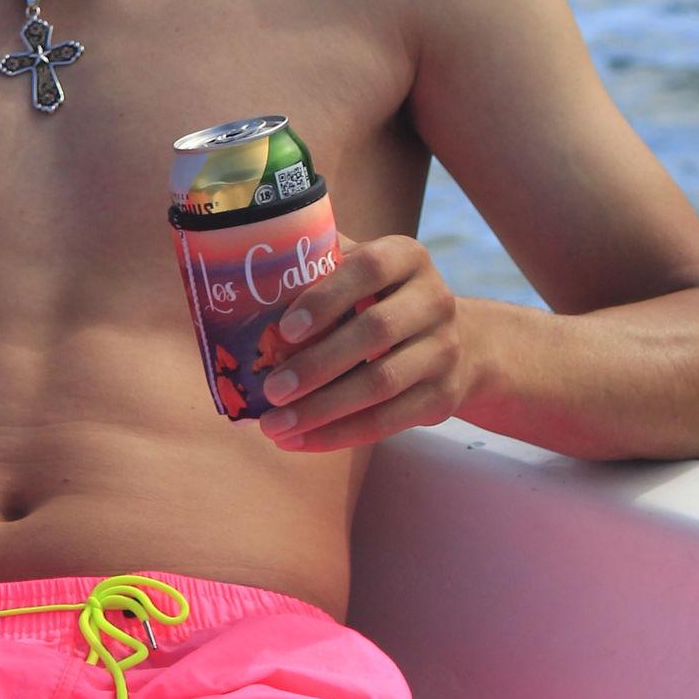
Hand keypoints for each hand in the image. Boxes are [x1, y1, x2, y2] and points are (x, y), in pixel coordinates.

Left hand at [257, 233, 470, 450]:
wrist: (459, 342)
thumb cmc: (379, 300)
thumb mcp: (357, 272)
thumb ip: (314, 266)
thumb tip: (239, 274)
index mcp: (406, 258)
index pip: (369, 269)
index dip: (326, 298)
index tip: (285, 329)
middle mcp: (434, 300)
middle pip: (375, 332)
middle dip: (317, 365)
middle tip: (270, 389)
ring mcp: (443, 350)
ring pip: (381, 383)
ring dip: (322, 409)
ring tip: (274, 426)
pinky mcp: (443, 395)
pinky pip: (389, 420)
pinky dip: (340, 434)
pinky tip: (300, 440)